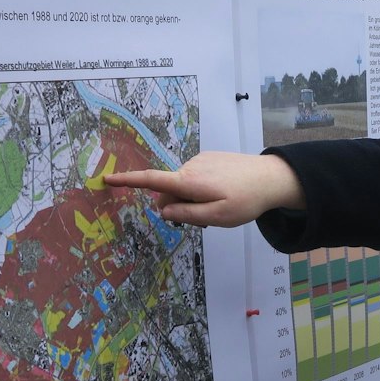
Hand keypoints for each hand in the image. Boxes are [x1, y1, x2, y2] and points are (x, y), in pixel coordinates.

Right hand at [105, 151, 304, 227]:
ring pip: (183, 186)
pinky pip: (195, 178)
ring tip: (220, 207)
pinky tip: (223, 194)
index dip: (128, 181)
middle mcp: (190, 166)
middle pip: (169, 191)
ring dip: (192, 199)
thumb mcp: (215, 217)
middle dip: (178, 206)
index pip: (151, 181)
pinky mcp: (210, 159)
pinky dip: (201, 190)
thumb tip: (163, 210)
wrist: (273, 177)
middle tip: (205, 221)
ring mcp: (200, 160)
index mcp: (188, 181)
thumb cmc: (246, 200)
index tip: (107, 179)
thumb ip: (185, 215)